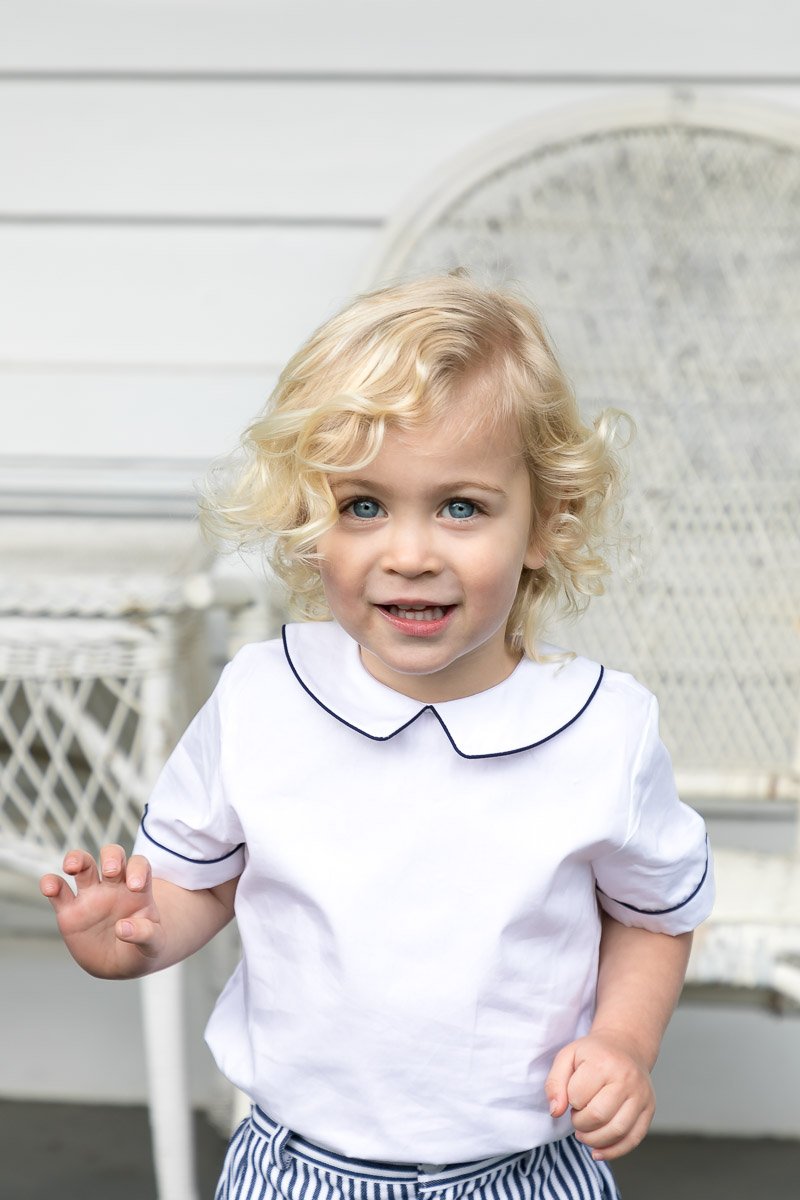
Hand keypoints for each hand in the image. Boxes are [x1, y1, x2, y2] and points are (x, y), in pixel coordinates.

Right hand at [41, 844, 163, 978]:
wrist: (120, 965)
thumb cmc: (142, 948)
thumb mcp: (153, 944)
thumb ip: (145, 934)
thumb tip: (123, 927)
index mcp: (137, 890)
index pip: (139, 865)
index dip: (138, 869)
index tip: (135, 886)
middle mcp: (113, 886)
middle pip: (112, 854)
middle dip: (111, 856)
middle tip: (110, 871)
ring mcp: (90, 896)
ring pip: (83, 864)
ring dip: (76, 858)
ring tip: (72, 867)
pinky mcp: (69, 911)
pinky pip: (58, 891)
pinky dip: (51, 884)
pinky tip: (49, 887)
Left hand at [544, 1030, 654, 1160]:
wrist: (626, 1046)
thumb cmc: (594, 1054)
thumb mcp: (567, 1057)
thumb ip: (554, 1083)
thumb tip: (555, 1112)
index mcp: (603, 1062)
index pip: (578, 1096)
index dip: (569, 1102)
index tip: (572, 1097)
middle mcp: (626, 1079)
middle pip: (598, 1116)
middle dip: (580, 1124)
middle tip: (577, 1116)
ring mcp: (641, 1095)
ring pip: (617, 1131)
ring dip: (594, 1140)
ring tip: (585, 1133)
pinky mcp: (649, 1109)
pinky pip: (633, 1139)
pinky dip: (614, 1151)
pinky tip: (598, 1151)